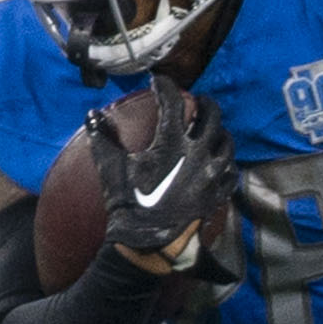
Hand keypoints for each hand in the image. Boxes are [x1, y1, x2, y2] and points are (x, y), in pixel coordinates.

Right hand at [89, 76, 234, 267]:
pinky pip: (232, 169)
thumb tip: (91, 115)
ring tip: (210, 130)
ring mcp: (212, 174)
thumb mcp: (111, 169)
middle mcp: (198, 153)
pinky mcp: (219, 193)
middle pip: (212, 115)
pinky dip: (225, 161)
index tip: (159, 80)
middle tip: (197, 100)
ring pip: (227, 141)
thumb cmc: (127, 203)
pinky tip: (218, 161)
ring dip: (219, 131)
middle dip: (205, 102)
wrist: (148, 242)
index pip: (173, 103)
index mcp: (172, 143)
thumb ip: (102, 138)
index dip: (166, 86)